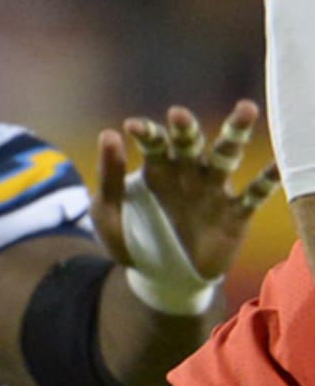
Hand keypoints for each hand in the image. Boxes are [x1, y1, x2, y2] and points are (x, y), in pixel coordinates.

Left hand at [91, 100, 279, 281]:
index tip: (133, 127)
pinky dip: (267, 179)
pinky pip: (254, 194)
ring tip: (245, 109)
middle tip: (177, 115)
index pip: (153, 144)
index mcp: (155, 170)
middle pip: (189, 144)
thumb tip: (109, 133)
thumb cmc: (130, 238)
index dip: (146, 134)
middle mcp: (186, 174)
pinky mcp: (234, 214)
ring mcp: (212, 191)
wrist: (159, 276)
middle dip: (185, 129)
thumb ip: (109, 177)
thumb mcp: (107, 211)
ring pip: (225, 157)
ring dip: (234, 135)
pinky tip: (279, 165)